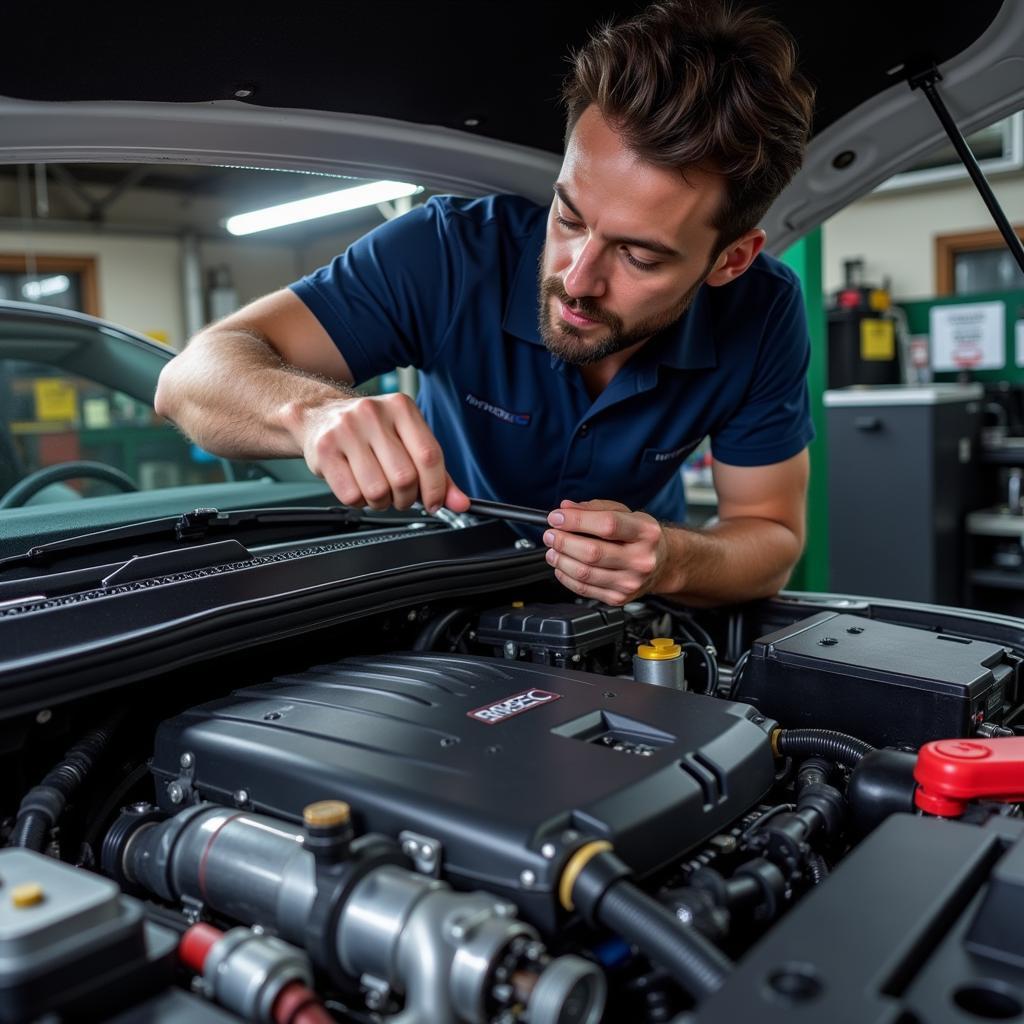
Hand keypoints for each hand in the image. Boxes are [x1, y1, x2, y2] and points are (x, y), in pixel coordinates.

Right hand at [288, 392, 468, 511]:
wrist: (318, 415)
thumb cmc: (369, 431)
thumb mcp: (406, 440)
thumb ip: (436, 473)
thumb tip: (460, 502)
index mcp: (401, 408)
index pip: (429, 456)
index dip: (436, 488)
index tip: (434, 502)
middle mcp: (373, 414)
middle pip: (404, 477)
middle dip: (406, 498)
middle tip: (401, 496)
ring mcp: (346, 430)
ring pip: (378, 490)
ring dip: (381, 502)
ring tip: (377, 490)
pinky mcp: (324, 449)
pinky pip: (351, 495)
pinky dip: (359, 501)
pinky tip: (358, 486)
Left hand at [543, 499, 669, 605]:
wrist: (662, 563)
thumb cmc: (640, 536)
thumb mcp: (625, 513)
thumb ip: (594, 508)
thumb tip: (566, 508)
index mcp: (646, 532)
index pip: (607, 525)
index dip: (576, 521)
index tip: (557, 517)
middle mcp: (641, 559)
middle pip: (593, 552)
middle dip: (563, 541)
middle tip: (550, 534)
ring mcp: (630, 582)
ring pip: (585, 573)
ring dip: (561, 560)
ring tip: (553, 549)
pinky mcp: (619, 598)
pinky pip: (584, 589)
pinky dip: (566, 576)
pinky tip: (562, 566)